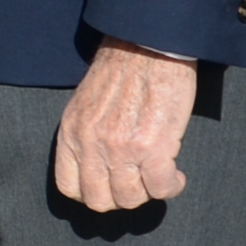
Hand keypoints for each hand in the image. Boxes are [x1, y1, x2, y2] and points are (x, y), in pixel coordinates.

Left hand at [51, 39, 195, 214]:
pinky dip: (171, 186)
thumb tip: (97, 169)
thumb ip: (86, 136)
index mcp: (71, 132)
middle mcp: (91, 144)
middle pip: (100, 201)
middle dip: (122, 197)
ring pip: (131, 198)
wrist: (149, 45)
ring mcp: (120, 148)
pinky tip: (175, 174)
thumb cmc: (122, 69)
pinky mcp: (153, 148)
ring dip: (148, 192)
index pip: (69, 188)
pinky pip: (161, 188)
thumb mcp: (86, 104)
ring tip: (158, 175)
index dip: (93, 194)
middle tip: (139, 182)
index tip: (111, 187)